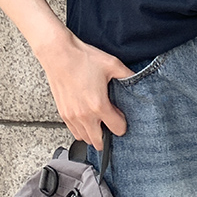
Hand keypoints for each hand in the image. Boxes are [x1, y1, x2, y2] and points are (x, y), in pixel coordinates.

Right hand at [36, 30, 134, 150]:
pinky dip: (81, 130)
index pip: (117, 129)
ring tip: (99, 121)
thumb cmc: (83, 58)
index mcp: (99, 105)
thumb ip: (128, 75)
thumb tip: (137, 81)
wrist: (59, 54)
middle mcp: (84, 115)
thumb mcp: (112, 64)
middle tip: (111, 122)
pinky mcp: (63, 113)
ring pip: (85, 139)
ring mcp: (72, 116)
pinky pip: (74, 132)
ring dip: (94, 134)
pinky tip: (86, 119)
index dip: (123, 123)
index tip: (121, 115)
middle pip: (99, 142)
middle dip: (108, 135)